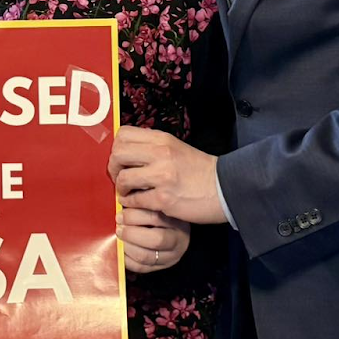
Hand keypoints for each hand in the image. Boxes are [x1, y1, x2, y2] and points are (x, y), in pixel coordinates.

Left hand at [109, 127, 225, 224]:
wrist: (225, 188)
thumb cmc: (199, 171)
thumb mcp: (176, 148)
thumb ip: (153, 147)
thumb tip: (127, 152)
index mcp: (162, 140)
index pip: (123, 134)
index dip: (116, 148)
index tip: (121, 160)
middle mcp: (160, 154)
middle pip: (118, 154)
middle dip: (113, 168)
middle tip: (119, 177)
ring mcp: (162, 176)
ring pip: (123, 178)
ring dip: (121, 188)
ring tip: (128, 192)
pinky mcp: (164, 198)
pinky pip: (135, 200)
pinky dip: (131, 203)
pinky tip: (136, 203)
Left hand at [116, 204, 190, 272]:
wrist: (175, 230)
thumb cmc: (161, 213)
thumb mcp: (156, 205)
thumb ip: (141, 203)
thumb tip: (121, 201)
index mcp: (177, 220)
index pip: (156, 217)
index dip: (133, 215)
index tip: (120, 212)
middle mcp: (178, 239)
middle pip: (155, 240)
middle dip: (131, 233)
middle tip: (119, 227)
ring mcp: (171, 256)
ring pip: (146, 256)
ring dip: (126, 247)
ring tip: (118, 237)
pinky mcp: (161, 267)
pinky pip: (141, 267)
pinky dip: (126, 259)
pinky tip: (120, 249)